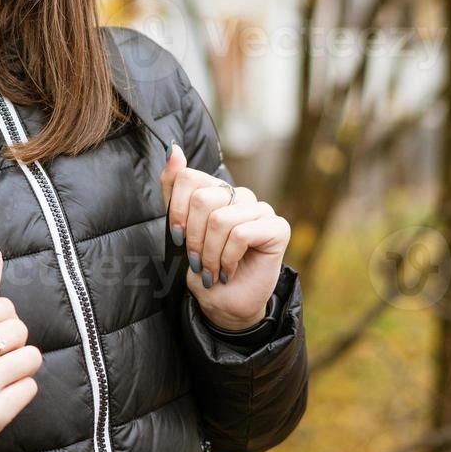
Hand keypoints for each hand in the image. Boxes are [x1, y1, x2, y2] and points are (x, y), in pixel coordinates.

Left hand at [159, 143, 289, 331]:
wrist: (224, 303)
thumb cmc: (202, 267)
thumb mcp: (178, 227)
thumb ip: (174, 189)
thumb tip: (172, 148)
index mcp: (215, 190)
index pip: (187, 177)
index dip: (176, 211)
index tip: (176, 238)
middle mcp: (239, 195)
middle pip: (203, 199)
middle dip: (193, 239)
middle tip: (198, 261)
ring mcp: (260, 209)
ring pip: (220, 220)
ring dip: (210, 254)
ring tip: (213, 270)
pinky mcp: (277, 227)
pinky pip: (241, 233)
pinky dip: (228, 258)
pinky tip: (229, 271)